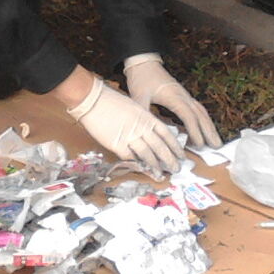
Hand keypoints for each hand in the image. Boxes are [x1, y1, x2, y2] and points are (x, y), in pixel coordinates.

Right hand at [65, 73, 186, 174]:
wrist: (92, 99)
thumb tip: (150, 133)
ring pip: (147, 154)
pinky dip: (137, 164)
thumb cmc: (111, 101)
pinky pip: (129, 157)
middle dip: (170, 159)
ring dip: (155, 166)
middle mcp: (141, 127)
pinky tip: (142, 170)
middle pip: (160, 147)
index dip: (175, 146)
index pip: (166, 134)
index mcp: (146, 117)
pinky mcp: (116, 144)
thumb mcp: (133, 106)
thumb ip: (142, 119)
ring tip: (161, 174)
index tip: (181, 155)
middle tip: (176, 169)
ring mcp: (129, 136)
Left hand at [123, 54, 219, 148]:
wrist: (144, 62)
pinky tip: (206, 128)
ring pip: (202, 112)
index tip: (199, 144)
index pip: (188, 116)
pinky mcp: (183, 95)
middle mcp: (183, 96)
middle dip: (209, 131)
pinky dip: (204, 120)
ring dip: (210, 127)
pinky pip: (198, 109)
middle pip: (201, 115)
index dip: (195, 131)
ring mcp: (185, 95)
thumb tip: (144, 131)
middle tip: (217, 146)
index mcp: (174, 97)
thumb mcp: (138, 96)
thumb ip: (143, 113)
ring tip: (216, 141)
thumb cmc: (141, 78)